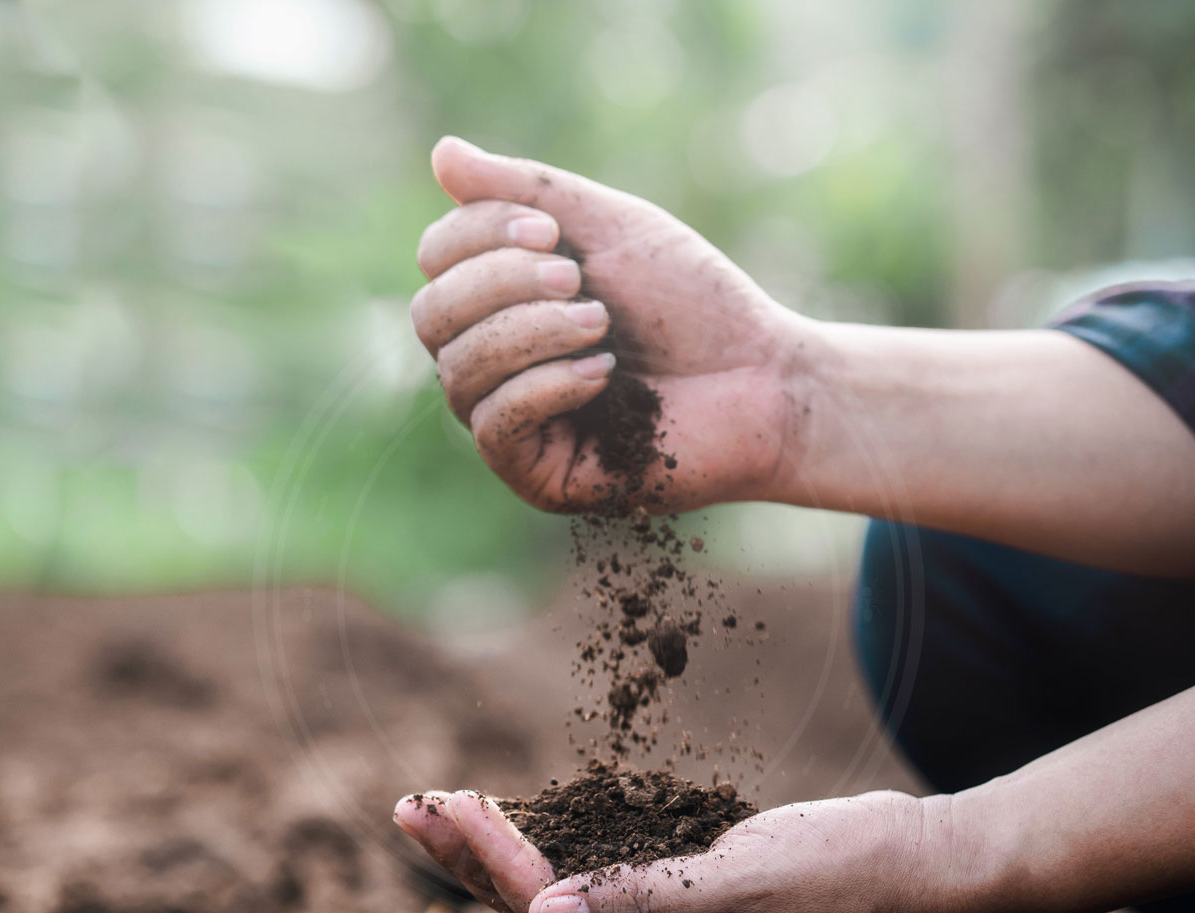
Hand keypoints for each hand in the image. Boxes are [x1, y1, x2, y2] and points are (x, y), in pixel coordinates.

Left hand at [394, 786, 984, 912]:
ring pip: (568, 896)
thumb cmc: (848, 872)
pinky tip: (527, 822)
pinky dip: (561, 845)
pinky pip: (605, 878)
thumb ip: (643, 900)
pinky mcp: (692, 899)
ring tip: (442, 810)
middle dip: (474, 861)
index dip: (495, 864)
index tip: (443, 807)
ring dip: (506, 852)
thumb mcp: (745, 885)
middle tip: (409, 805)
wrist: (925, 865)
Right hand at [410, 136, 799, 512]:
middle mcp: (494, 362)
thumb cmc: (694, 303)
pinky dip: (544, 386)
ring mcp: (511, 423)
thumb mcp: (610, 227)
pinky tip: (602, 373)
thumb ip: (528, 192)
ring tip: (600, 324)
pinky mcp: (537, 475)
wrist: (763, 378)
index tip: (552, 231)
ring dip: (530, 333)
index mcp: (503, 300)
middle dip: (500, 285)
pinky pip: (494, 427)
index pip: (436, 261)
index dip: (476, 235)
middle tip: (578, 279)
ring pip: (458, 371)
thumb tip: (440, 154)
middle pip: (431, 316)